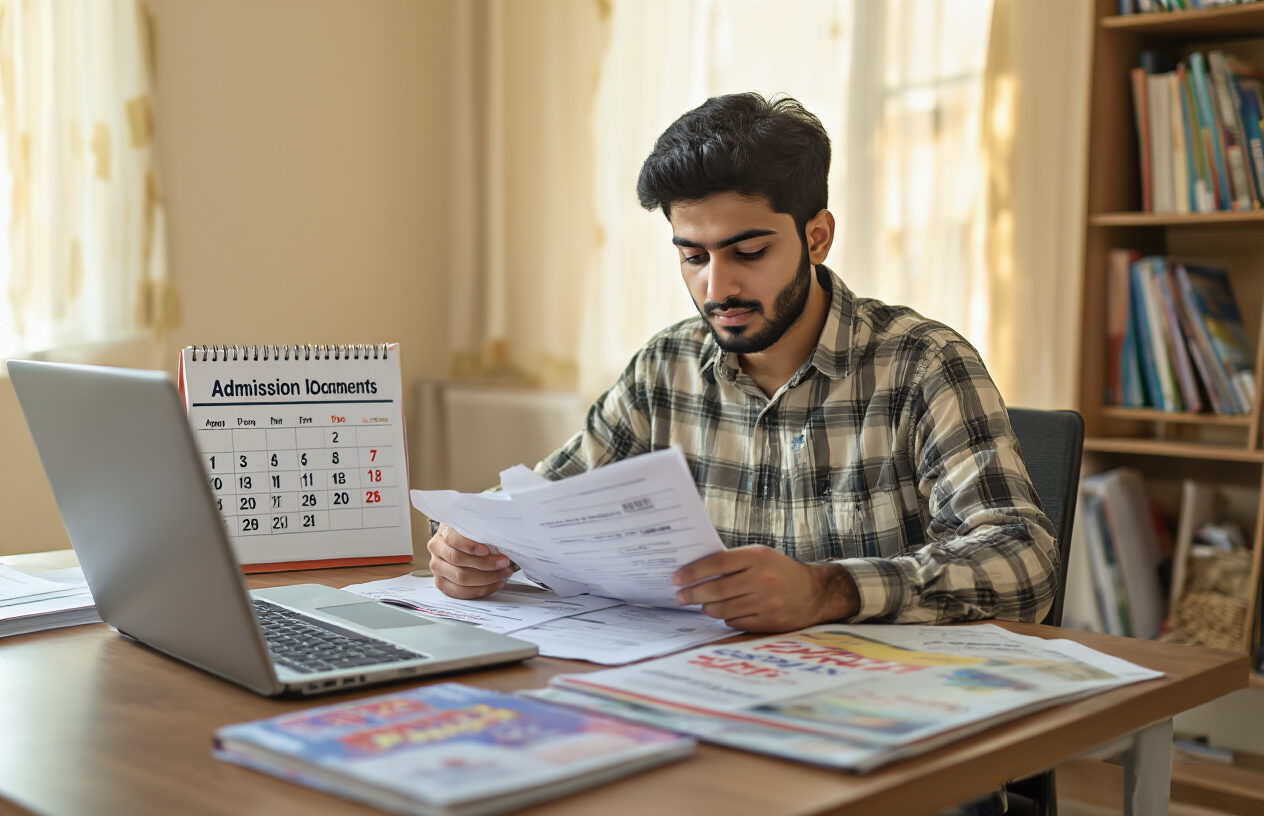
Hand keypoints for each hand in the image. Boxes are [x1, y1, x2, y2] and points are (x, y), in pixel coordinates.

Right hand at [427, 523, 517, 599]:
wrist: (458, 544)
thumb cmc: (471, 535)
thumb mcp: (475, 527)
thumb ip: (483, 532)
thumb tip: (502, 543)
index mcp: (443, 533)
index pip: (453, 539)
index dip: (470, 546)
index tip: (486, 550)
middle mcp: (436, 550)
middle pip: (458, 559)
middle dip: (485, 563)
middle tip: (504, 563)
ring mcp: (437, 568)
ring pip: (460, 578)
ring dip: (486, 579)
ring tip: (503, 574)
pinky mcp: (441, 583)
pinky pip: (460, 592)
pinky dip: (480, 590)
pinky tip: (495, 584)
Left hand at [672, 546, 858, 632]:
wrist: (814, 593)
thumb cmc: (779, 571)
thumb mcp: (760, 556)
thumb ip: (732, 561)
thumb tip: (693, 571)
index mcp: (758, 557)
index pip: (716, 563)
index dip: (692, 572)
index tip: (677, 578)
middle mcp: (763, 579)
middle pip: (715, 589)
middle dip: (691, 594)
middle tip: (679, 596)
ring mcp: (767, 602)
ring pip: (722, 609)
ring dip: (706, 608)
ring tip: (702, 604)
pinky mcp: (770, 622)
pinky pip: (735, 622)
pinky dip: (726, 617)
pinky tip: (726, 612)